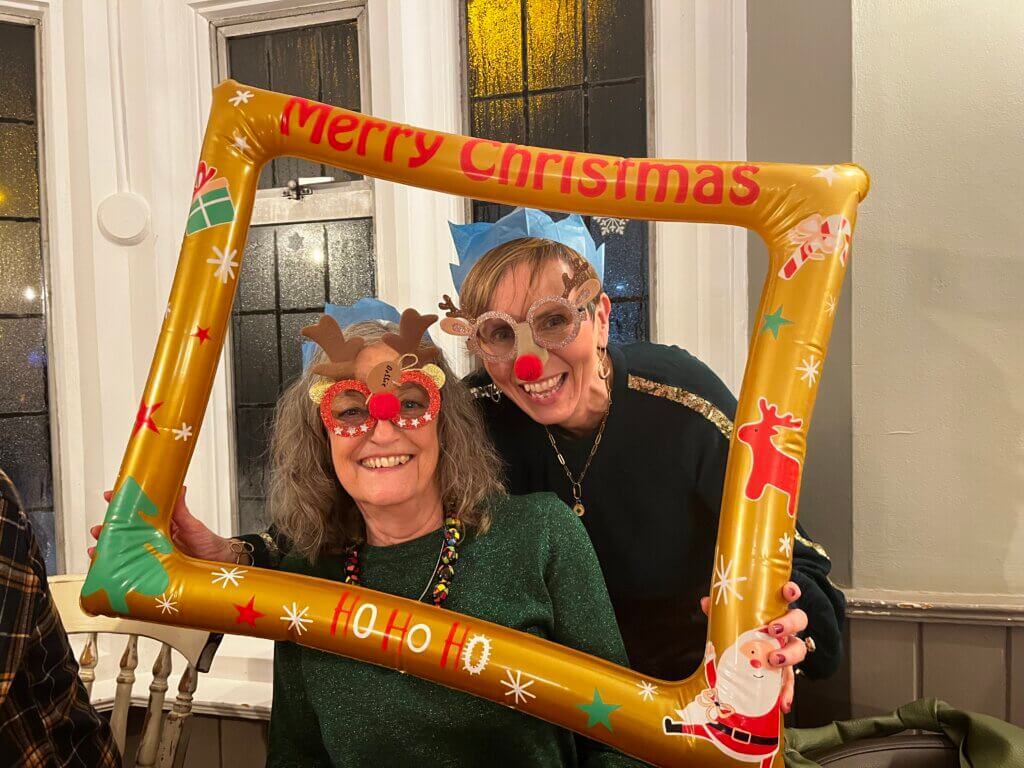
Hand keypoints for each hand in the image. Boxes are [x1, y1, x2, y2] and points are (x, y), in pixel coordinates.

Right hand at [89, 485, 235, 562]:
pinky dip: (119, 567)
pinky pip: (133, 566)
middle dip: (109, 529)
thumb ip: (182, 509)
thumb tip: (179, 487)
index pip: (138, 510)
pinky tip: (108, 568)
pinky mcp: (154, 569)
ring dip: (109, 548)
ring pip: (126, 549)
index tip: (110, 496)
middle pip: (126, 531)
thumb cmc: (208, 543)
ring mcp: (152, 553)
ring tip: (98, 549)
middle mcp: (154, 537)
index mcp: (162, 522)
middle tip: (100, 529)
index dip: (123, 503)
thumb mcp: (193, 524)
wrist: (219, 563)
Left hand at [700, 580, 807, 713]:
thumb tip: (706, 603)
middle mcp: (786, 629)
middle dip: (789, 625)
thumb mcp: (735, 618)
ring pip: (799, 649)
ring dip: (789, 655)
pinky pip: (790, 682)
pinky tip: (783, 703)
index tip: (788, 592)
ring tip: (774, 661)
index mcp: (775, 611)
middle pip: (799, 621)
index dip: (791, 591)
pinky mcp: (785, 672)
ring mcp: (788, 650)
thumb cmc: (748, 630)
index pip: (789, 596)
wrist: (752, 652)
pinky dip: (788, 693)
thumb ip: (722, 610)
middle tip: (772, 631)